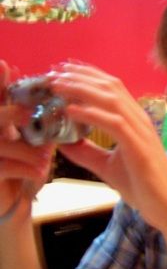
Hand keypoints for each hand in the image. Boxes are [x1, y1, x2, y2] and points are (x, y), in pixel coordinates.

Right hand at [0, 61, 53, 219]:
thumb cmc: (21, 168)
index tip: (4, 64)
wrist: (13, 205)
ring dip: (26, 149)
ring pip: (1, 143)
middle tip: (26, 112)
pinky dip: (26, 168)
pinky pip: (3, 167)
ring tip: (46, 157)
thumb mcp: (27, 141)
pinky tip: (40, 172)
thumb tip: (59, 95)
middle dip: (8, 113)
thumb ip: (30, 118)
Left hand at [49, 63, 166, 227]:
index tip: (62, 70)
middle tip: (54, 72)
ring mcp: (142, 132)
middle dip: (80, 76)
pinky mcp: (140, 148)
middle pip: (109, 87)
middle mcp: (140, 121)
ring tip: (57, 86)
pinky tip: (71, 111)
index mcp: (134, 122)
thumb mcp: (108, 167)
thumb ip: (88, 153)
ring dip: (82, 89)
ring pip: (111, 100)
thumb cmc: (145, 188)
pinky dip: (91, 114)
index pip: (111, 88)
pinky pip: (114, 123)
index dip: (87, 75)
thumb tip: (63, 142)